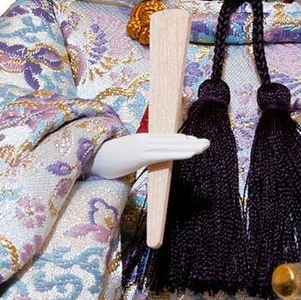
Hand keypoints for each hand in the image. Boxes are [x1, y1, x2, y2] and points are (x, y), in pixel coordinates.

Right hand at [88, 133, 209, 179]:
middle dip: (192, 142)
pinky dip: (179, 152)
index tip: (196, 141)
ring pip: (172, 146)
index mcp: (143, 140)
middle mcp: (146, 140)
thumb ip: (139, 156)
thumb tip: (147, 160)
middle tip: (208, 143)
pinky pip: (165, 154)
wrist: (92, 157)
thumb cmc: (108, 159)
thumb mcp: (128, 156)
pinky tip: (191, 153)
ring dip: (190, 146)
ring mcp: (145, 146)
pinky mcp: (142, 154)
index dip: (183, 139)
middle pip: (173, 140)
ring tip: (204, 146)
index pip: (168, 139)